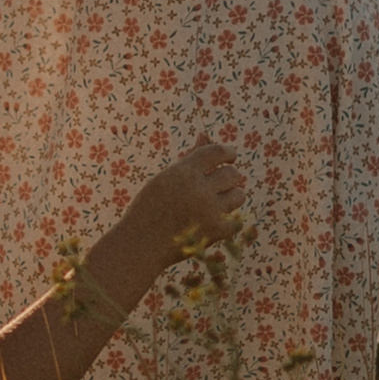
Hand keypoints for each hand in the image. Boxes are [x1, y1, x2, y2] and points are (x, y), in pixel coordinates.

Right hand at [125, 141, 247, 271]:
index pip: (217, 152)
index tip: (229, 156)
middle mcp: (198, 188)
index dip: (228, 152)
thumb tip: (205, 134)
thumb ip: (189, 158)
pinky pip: (235, 221)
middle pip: (233, 174)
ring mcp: (209, 211)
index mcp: (183, 171)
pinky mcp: (215, 232)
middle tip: (217, 186)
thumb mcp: (166, 179)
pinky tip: (213, 223)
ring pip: (239, 196)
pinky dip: (226, 222)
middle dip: (228, 178)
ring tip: (216, 204)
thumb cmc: (151, 207)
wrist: (139, 244)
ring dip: (230, 198)